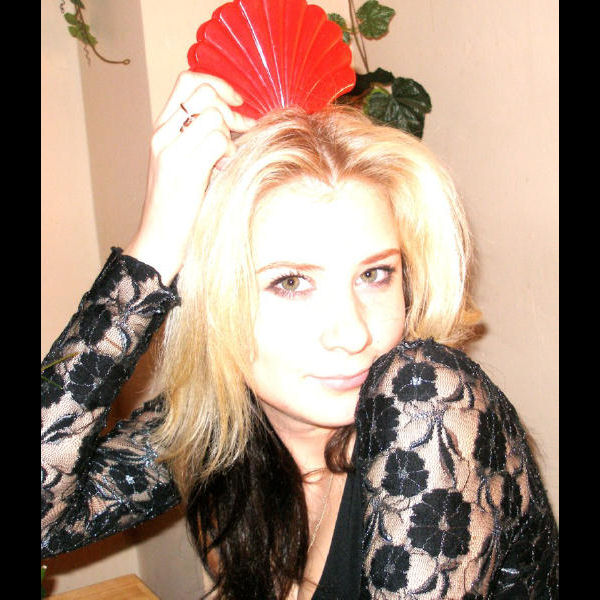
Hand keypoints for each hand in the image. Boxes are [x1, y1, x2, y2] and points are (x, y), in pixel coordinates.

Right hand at [124, 71, 255, 284]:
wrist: (158, 240)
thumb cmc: (177, 207)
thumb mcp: (182, 164)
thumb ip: (198, 139)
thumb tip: (235, 120)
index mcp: (161, 129)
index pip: (188, 81)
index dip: (217, 83)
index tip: (237, 102)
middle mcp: (163, 135)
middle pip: (204, 92)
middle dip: (229, 109)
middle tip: (240, 132)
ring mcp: (172, 151)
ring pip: (214, 117)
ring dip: (230, 138)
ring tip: (224, 161)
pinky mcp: (185, 170)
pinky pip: (219, 142)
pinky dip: (229, 154)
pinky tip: (222, 171)